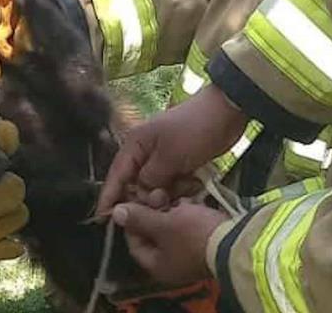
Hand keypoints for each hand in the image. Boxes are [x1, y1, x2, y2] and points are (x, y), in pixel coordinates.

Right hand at [98, 86, 248, 213]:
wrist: (227, 112)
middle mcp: (145, 153)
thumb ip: (151, 179)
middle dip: (148, 197)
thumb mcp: (169, 156)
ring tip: (186, 188)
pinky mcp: (180, 164)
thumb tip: (141, 194)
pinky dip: (182, 188)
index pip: (116, 175)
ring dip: (169, 193)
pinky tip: (194, 185)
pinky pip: (173, 184)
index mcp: (135, 145)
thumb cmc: (194, 130)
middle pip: (136, 185)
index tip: (103, 218)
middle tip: (163, 203)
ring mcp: (163, 158)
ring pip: (156, 187)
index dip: (109, 197)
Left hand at [113, 200, 227, 286]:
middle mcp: (173, 264)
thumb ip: (138, 218)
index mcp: (157, 265)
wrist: (237, 241)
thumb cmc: (195, 236)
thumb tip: (115, 214)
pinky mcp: (207, 243)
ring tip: (176, 197)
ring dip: (172, 209)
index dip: (132, 220)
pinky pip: (191, 226)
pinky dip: (188, 213)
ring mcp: (191, 254)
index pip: (134, 242)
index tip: (134, 202)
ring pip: (173, 227)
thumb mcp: (163, 224)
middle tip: (157, 195)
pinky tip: (191, 200)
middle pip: (154, 234)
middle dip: (154, 211)